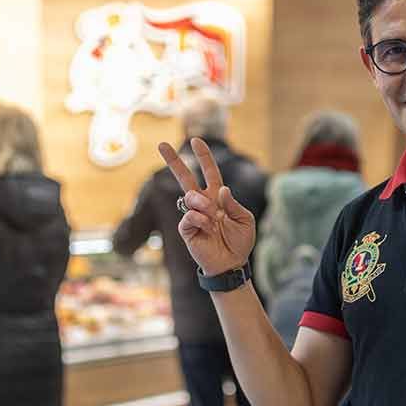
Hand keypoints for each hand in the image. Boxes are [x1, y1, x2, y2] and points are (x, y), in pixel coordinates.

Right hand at [158, 138, 255, 276]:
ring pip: (189, 197)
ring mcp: (193, 215)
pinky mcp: (186, 229)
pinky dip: (200, 219)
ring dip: (203, 204)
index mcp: (217, 197)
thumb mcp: (245, 220)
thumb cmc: (240, 242)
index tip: (196, 141)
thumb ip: (233, 204)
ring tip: (214, 218)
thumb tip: (220, 189)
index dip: (203, 157)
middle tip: (161, 144)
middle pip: (185, 178)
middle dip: (173, 161)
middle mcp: (203, 203)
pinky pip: (188, 216)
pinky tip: (208, 228)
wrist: (231, 264)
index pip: (209, 172)